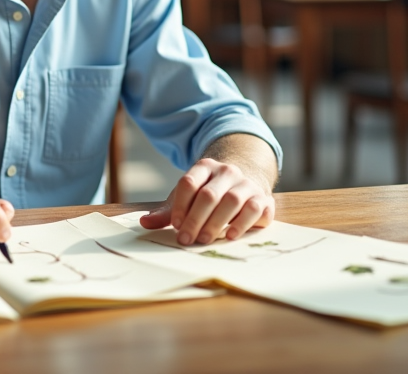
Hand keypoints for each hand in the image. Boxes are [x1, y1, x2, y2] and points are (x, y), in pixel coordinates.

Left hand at [139, 158, 274, 244]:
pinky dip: (241, 224)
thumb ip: (168, 211)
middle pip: (209, 194)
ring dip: (215, 223)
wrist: (245, 185)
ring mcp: (246, 184)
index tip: (175, 225)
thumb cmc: (210, 194)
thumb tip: (145, 222)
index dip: (180, 205)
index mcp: (205, 167)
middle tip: (186, 239)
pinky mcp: (263, 198)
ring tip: (204, 240)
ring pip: (231, 201)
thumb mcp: (188, 198)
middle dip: (195, 219)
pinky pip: (253, 209)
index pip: (189, 183)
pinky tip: (229, 236)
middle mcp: (227, 172)